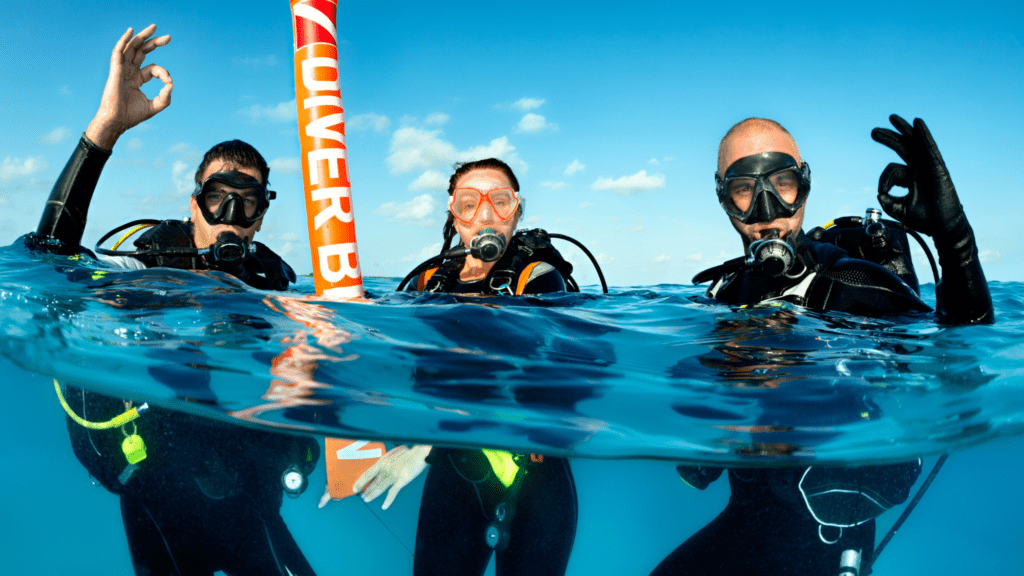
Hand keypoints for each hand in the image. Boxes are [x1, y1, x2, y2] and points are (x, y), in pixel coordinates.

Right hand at [85, 25, 172, 148]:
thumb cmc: (132, 116)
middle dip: (155, 43)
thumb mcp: (154, 106)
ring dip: (142, 37)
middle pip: (142, 52)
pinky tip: (131, 32)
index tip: (169, 82)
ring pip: (131, 48)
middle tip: (169, 37)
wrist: (117, 121)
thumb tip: (172, 84)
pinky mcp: (115, 70)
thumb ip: (165, 97)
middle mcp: (129, 71)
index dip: (164, 73)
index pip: (154, 69)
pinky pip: (118, 52)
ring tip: (154, 27)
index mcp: (137, 79)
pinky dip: (124, 41)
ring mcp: (121, 70)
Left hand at [351, 444, 430, 509]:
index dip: (360, 482)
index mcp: (382, 461)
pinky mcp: (401, 481)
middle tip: (362, 496)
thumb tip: (383, 463)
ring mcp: (393, 476)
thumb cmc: (408, 451)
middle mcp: (385, 469)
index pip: (367, 474)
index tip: (355, 488)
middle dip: (367, 490)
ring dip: (373, 495)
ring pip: (380, 488)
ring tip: (367, 499)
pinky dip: (388, 500)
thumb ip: (387, 459)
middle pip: (373, 482)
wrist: (419, 454)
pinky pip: (392, 493)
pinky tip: (384, 506)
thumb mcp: (394, 452)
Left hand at [871, 115, 967, 241]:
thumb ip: (888, 202)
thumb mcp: (900, 209)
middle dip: (888, 138)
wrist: (943, 227)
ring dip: (903, 130)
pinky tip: (917, 123)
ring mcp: (929, 167)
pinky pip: (930, 147)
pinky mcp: (938, 167)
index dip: (883, 181)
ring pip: (915, 143)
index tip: (882, 192)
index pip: (891, 169)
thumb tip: (879, 194)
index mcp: (910, 177)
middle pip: (903, 147)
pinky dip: (923, 134)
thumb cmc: (925, 219)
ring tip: (891, 118)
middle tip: (874, 132)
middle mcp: (919, 169)